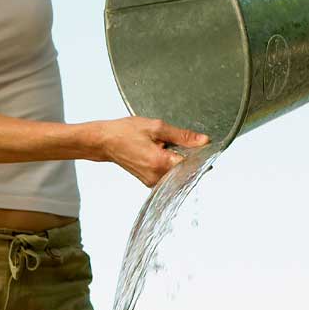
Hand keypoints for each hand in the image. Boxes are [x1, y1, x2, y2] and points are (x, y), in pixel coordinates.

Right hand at [91, 115, 209, 186]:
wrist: (105, 142)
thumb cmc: (125, 132)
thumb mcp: (156, 127)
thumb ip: (182, 136)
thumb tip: (203, 141)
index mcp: (160, 162)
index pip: (192, 165)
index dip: (198, 154)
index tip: (199, 145)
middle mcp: (157, 176)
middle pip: (185, 170)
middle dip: (186, 156)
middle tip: (173, 142)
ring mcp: (152, 181)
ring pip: (176, 173)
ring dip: (175, 160)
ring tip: (161, 146)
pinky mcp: (149, 182)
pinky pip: (167, 175)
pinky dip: (167, 164)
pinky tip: (158, 153)